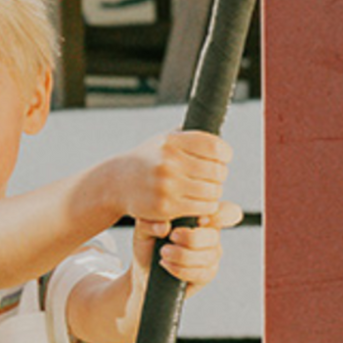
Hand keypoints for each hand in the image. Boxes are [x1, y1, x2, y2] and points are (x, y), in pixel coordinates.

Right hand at [119, 131, 233, 226]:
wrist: (117, 182)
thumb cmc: (147, 160)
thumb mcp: (164, 139)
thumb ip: (189, 136)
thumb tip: (217, 134)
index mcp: (173, 141)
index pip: (215, 147)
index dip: (225, 155)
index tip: (223, 159)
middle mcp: (170, 161)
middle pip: (217, 172)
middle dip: (220, 176)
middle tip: (213, 179)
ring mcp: (168, 185)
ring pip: (212, 192)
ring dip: (214, 193)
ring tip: (206, 191)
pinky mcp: (166, 206)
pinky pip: (202, 208)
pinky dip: (207, 207)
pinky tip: (200, 203)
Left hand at [133, 202, 244, 291]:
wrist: (144, 270)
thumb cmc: (148, 244)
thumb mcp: (144, 229)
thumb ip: (149, 222)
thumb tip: (164, 227)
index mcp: (203, 217)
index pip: (226, 213)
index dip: (220, 215)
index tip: (200, 220)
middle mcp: (211, 235)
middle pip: (213, 236)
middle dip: (192, 238)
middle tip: (172, 237)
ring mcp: (211, 256)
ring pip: (208, 256)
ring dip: (183, 255)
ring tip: (163, 253)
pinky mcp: (206, 275)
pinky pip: (201, 273)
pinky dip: (181, 270)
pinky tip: (167, 265)